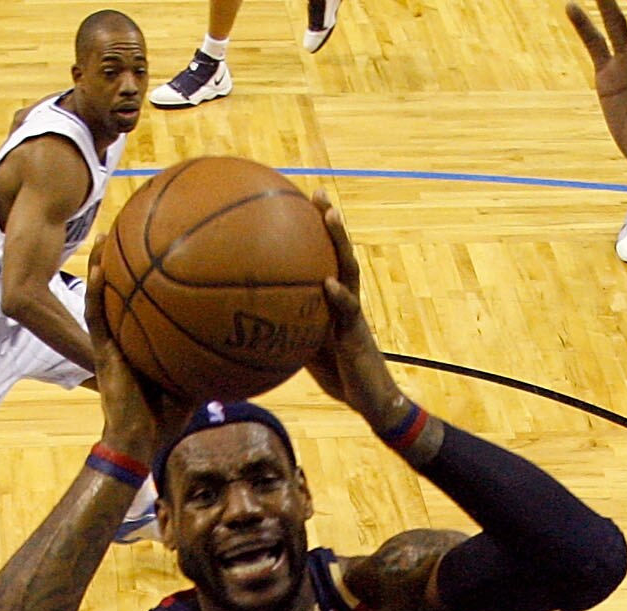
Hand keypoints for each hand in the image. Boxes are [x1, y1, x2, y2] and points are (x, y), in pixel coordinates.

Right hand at [82, 247, 196, 463]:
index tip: (161, 248)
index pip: (146, 303)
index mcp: (144, 342)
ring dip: (100, 265)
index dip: (149, 278)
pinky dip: (95, 292)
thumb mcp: (197, 382)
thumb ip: (213, 363)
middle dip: (124, 260)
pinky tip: (97, 268)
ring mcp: (111, 342)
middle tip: (130, 228)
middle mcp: (125, 336)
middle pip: (122, 290)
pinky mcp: (100, 352)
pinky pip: (95, 316)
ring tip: (103, 236)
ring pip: (101, 295)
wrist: (140, 440)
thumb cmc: (167, 419)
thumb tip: (246, 350)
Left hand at [303, 200, 406, 428]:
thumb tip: (255, 320)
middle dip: (331, 222)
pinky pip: (348, 312)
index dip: (317, 233)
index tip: (303, 203)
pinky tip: (328, 283)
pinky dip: (338, 297)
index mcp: (335, 301)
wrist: (371, 402)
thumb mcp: (306, 349)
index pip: (327, 259)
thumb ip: (289, 329)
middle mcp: (346, 300)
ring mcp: (354, 315)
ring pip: (349, 271)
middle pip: (340, 253)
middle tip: (318, 193)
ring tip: (330, 216)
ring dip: (340, 242)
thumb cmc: (341, 376)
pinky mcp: (357, 335)